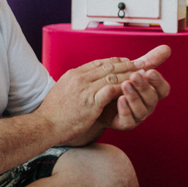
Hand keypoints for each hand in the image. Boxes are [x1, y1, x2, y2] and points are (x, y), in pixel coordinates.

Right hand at [40, 46, 170, 138]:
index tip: (126, 61)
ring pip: (113, 75)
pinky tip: (133, 89)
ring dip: (129, 74)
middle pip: (109, 66)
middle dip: (127, 64)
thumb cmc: (54, 113)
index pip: (99, 63)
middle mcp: (80, 77)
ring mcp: (85, 88)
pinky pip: (112, 90)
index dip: (115, 61)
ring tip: (142, 75)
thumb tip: (84, 83)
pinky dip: (124, 87)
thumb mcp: (63, 91)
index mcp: (74, 74)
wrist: (45, 125)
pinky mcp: (91, 101)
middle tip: (142, 64)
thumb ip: (75, 85)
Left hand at [97, 47, 171, 131]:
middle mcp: (147, 105)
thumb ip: (149, 61)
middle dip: (144, 86)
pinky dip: (125, 109)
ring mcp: (136, 116)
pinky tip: (120, 99)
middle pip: (152, 99)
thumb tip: (166, 48)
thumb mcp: (133, 71)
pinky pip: (128, 120)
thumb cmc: (119, 85)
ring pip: (141, 110)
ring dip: (134, 97)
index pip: (163, 89)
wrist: (98, 101)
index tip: (151, 72)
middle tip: (135, 75)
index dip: (158, 81)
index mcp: (152, 92)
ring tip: (125, 85)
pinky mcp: (124, 124)